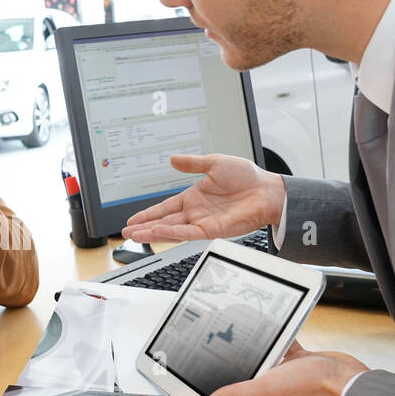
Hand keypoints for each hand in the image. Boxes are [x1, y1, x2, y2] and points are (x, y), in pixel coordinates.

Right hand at [122, 154, 285, 242]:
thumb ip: (192, 163)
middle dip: (144, 228)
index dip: (148, 214)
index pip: (165, 208)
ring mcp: (203, 222)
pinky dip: (172, 233)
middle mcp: (196, 212)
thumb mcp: (215, 163)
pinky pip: (188, 233)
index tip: (132, 220)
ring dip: (153, 233)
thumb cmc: (247, 177)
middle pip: (164, 222)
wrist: (268, 190)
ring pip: (172, 230)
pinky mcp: (213, 230)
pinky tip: (158, 233)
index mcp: (194, 197)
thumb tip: (173, 159)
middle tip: (126, 233)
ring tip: (135, 236)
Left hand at [174, 341, 368, 395]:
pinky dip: (266, 339)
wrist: (346, 379)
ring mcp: (277, 377)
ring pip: (250, 369)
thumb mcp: (265, 389)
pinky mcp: (291, 361)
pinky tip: (258, 325)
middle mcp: (263, 392)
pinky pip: (273, 349)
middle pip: (230, 392)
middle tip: (189, 376)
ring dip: (236, 359)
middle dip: (210, 386)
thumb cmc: (311, 387)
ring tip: (216, 345)